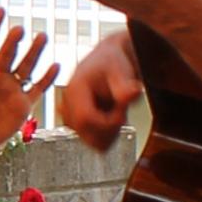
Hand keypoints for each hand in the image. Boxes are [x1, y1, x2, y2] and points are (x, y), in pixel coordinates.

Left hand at [0, 9, 55, 159]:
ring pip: (26, 66)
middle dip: (13, 41)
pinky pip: (38, 88)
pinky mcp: (24, 103)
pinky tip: (56, 66)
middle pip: (8, 54)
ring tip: (42, 37)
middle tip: (19, 30)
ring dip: (34, 53)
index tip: (0, 10)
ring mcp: (13, 87)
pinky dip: (47, 79)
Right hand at [53, 34, 142, 150]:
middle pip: (86, 134)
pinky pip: (92, 140)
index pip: (85, 119)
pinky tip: (111, 117)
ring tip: (116, 112)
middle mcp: (67, 105)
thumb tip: (134, 92)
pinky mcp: (76, 123)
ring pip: (90, 141)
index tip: (122, 115)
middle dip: (109, 129)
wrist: (108, 61)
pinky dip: (105, 133)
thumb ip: (125, 86)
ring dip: (108, 132)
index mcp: (74, 90)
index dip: (107, 122)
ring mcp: (71, 116)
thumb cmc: (112, 63)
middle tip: (121, 112)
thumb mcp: (120, 71)